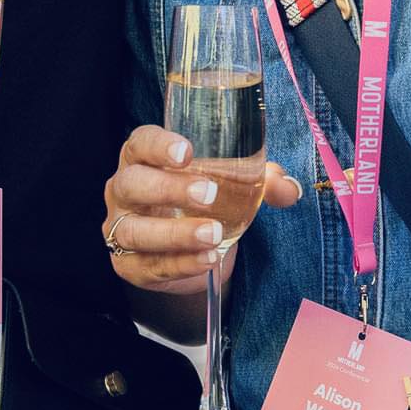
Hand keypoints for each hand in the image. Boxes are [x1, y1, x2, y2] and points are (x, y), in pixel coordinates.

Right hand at [103, 124, 300, 294]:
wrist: (187, 252)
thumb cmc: (203, 201)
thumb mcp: (232, 185)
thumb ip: (262, 181)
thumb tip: (289, 188)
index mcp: (144, 159)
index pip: (140, 143)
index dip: (159, 145)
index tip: (187, 151)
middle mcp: (124, 190)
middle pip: (132, 183)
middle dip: (168, 188)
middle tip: (209, 194)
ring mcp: (121, 229)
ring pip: (134, 230)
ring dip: (175, 233)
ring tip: (213, 234)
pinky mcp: (129, 266)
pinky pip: (149, 266)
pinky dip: (180, 264)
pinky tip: (208, 259)